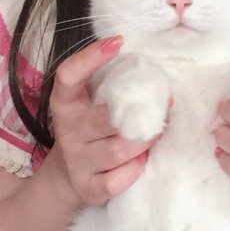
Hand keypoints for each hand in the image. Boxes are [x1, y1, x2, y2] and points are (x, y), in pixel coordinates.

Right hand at [50, 37, 156, 204]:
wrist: (68, 177)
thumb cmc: (91, 131)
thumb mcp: (92, 105)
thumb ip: (116, 90)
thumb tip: (162, 85)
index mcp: (66, 103)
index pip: (68, 75)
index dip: (89, 58)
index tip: (117, 43)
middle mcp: (68, 131)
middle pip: (105, 118)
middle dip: (141, 112)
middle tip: (163, 105)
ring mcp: (77, 161)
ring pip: (118, 149)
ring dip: (144, 141)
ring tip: (155, 133)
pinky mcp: (88, 188)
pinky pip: (118, 180)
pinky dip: (135, 170)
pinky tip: (141, 161)